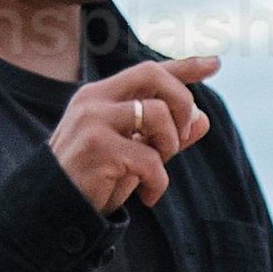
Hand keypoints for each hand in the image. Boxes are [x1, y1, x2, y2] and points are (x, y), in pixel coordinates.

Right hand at [51, 54, 219, 215]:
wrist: (57, 208)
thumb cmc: (95, 180)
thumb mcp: (134, 154)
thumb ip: (166, 136)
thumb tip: (204, 119)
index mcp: (101, 95)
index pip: (149, 71)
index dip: (184, 67)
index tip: (215, 63)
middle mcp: (94, 100)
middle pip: (154, 75)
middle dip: (181, 103)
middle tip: (184, 135)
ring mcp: (93, 121)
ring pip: (157, 114)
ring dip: (170, 146)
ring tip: (157, 171)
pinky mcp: (98, 148)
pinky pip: (151, 159)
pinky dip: (159, 182)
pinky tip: (148, 197)